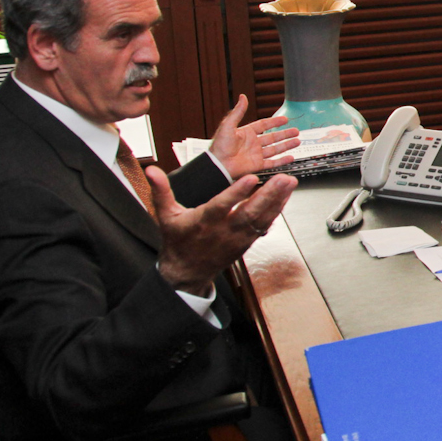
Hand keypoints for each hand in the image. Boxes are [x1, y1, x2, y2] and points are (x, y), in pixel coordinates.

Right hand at [150, 167, 297, 289]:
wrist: (187, 271)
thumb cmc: (177, 239)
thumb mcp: (165, 216)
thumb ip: (161, 191)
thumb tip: (151, 169)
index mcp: (203, 222)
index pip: (221, 205)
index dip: (236, 193)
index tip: (251, 178)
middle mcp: (223, 230)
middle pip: (249, 212)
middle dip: (268, 195)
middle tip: (284, 178)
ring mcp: (237, 237)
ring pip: (261, 219)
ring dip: (277, 201)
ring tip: (290, 182)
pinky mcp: (246, 242)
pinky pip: (264, 225)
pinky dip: (276, 211)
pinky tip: (286, 197)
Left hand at [207, 95, 299, 177]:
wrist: (218, 165)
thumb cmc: (219, 146)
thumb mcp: (228, 125)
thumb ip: (238, 112)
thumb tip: (242, 97)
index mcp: (246, 133)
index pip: (263, 125)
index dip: (274, 122)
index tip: (284, 119)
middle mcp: (252, 144)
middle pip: (273, 137)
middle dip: (285, 134)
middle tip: (296, 130)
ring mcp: (256, 155)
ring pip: (275, 149)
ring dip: (286, 145)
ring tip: (297, 141)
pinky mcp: (257, 165)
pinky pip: (273, 163)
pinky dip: (282, 160)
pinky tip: (291, 157)